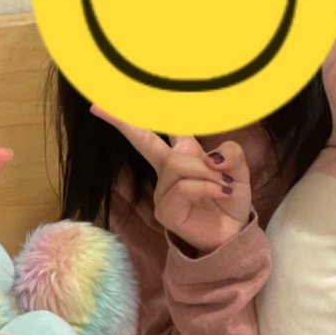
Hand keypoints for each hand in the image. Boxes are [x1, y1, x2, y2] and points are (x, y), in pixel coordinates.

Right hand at [91, 105, 250, 255]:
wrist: (234, 233)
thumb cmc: (230, 198)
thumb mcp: (238, 170)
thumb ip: (231, 154)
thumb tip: (211, 157)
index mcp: (182, 154)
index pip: (162, 128)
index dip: (143, 112)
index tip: (108, 101)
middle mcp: (167, 169)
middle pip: (144, 140)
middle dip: (123, 122)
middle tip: (97, 107)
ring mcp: (163, 191)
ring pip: (177, 164)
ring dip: (206, 172)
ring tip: (223, 184)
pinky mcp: (165, 210)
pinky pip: (184, 186)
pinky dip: (207, 186)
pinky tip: (221, 193)